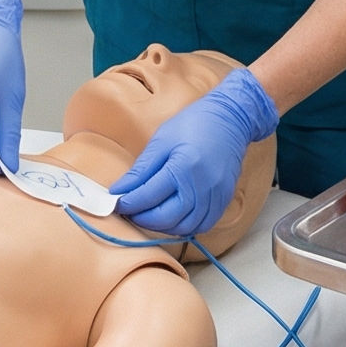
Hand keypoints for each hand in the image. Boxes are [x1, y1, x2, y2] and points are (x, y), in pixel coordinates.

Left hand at [112, 67, 277, 238]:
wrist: (231, 119)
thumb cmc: (194, 124)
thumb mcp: (161, 141)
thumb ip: (140, 170)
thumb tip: (119, 191)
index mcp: (183, 167)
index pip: (148, 196)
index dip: (128, 203)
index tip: (114, 203)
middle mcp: (202, 186)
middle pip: (166, 218)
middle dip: (142, 218)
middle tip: (129, 211)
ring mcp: (216, 196)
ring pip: (184, 227)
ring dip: (162, 226)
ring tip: (148, 214)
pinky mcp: (224, 200)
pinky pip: (202, 225)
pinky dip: (184, 226)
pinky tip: (172, 216)